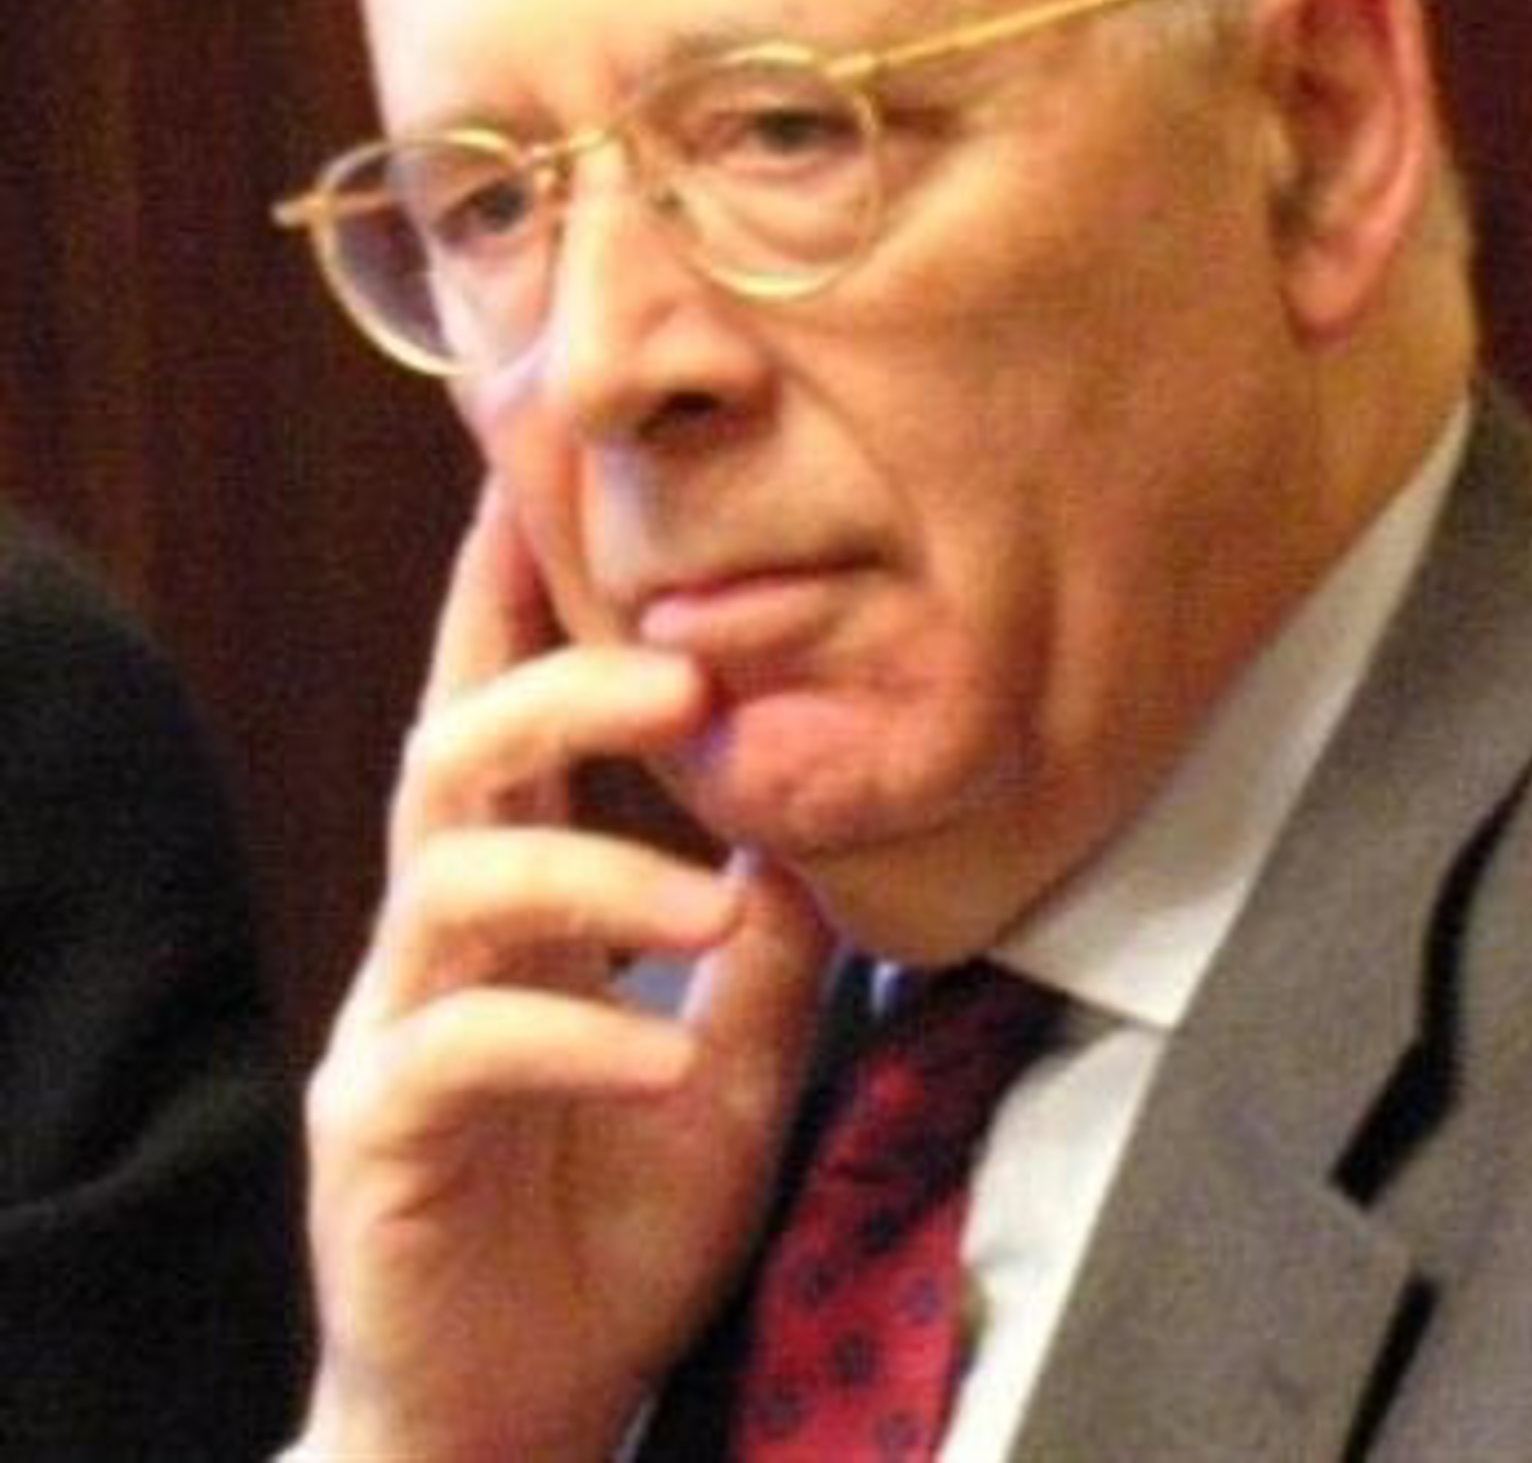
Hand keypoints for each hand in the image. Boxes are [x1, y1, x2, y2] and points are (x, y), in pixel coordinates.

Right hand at [297, 487, 833, 1461]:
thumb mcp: (730, 1070)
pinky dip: (573, 1031)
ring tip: (709, 910)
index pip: (501, 728)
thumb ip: (765, 950)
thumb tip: (822, 824)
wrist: (525, 1413)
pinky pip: (461, 1049)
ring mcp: (398, 1035)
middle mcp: (439, 946)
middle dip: (556, 694)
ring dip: (590, 874)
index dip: (504, 608)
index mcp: (516, 911)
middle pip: (453, 762)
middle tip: (681, 676)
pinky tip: (659, 1054)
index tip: (534, 490)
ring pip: (448, 884)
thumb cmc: (613, 1228)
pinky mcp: (381, 1136)